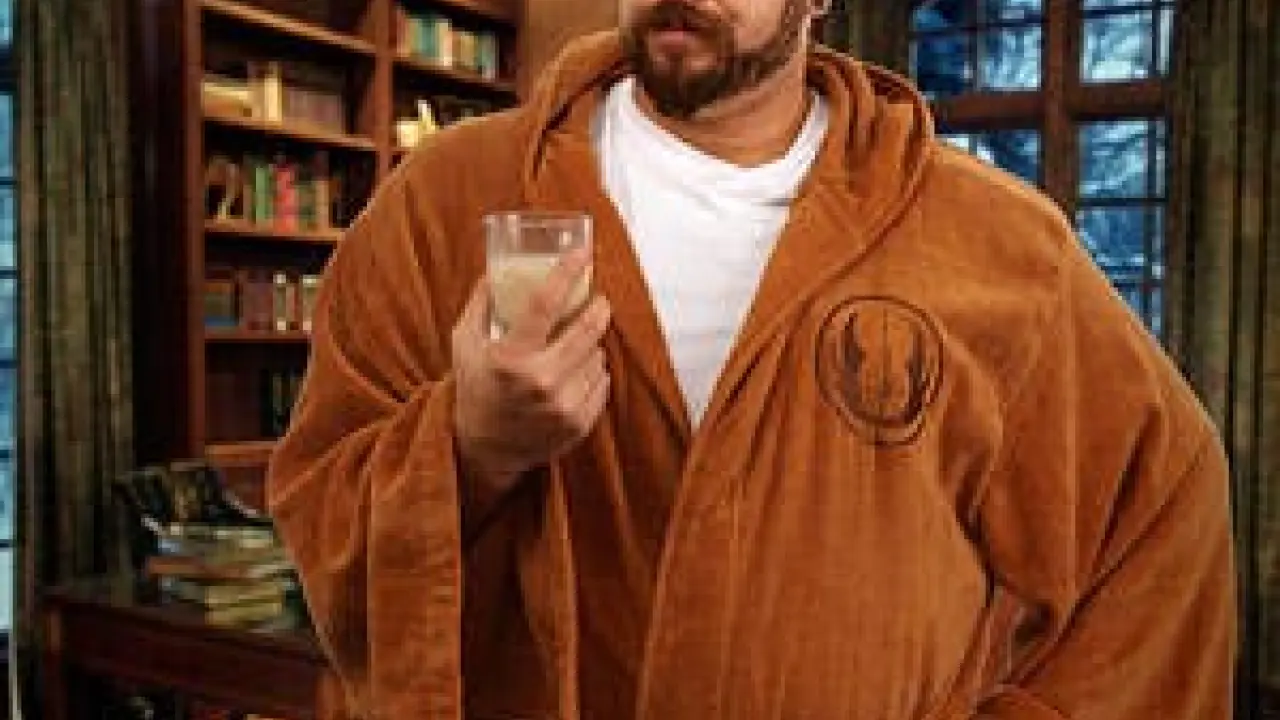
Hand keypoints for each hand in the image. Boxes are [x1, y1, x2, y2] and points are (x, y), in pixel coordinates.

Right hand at [452, 248, 611, 496]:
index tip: (583, 252)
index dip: (567, 272)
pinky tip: (577, 373)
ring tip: (573, 348)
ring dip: (592, 346)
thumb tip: (497, 267)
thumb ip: (480, 304)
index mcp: (510, 358)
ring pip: (598, 356)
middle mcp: (540, 383)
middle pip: (587, 330)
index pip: (546, 304)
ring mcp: (563, 406)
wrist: (485, 448)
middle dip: (598, 309)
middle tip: (598, 301)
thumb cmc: (475, 388)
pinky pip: (602, 383)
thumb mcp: (464, 343)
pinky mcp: (579, 423)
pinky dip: (594, 373)